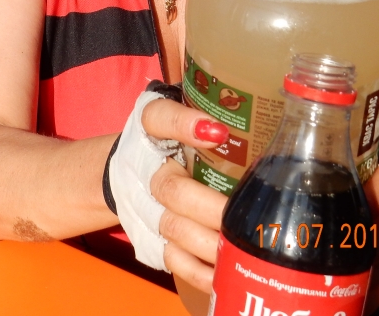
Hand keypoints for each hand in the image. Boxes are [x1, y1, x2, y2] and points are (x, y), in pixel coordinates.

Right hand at [141, 98, 229, 291]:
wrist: (128, 171)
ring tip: (247, 248)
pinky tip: (226, 271)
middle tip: (249, 215)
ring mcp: (146, 209)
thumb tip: (242, 122)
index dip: (184, 126)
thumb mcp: (186, 117)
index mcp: (152, 131)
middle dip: (212, 208)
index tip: (218, 133)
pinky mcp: (151, 239)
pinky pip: (173, 260)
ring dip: (211, 243)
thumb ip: (209, 108)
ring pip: (174, 229)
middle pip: (172, 191)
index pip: (159, 118)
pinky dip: (200, 271)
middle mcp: (144, 170)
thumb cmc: (169, 141)